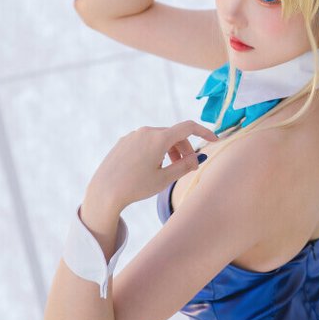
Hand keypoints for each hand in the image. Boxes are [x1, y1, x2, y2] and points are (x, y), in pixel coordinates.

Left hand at [86, 121, 218, 210]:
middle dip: (185, 148)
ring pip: (160, 138)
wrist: (104, 192)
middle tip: (189, 166)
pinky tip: (151, 167)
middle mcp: (146, 132)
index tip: (214, 140)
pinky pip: (146, 141)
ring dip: (170, 150)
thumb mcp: (165, 178)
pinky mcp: (124, 142)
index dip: (204, 132)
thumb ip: (185, 165)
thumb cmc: (135, 186)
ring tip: (168, 169)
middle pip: (174, 134)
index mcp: (159, 138)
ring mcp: (133, 135)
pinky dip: (156, 150)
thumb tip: (199, 157)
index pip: (188, 127)